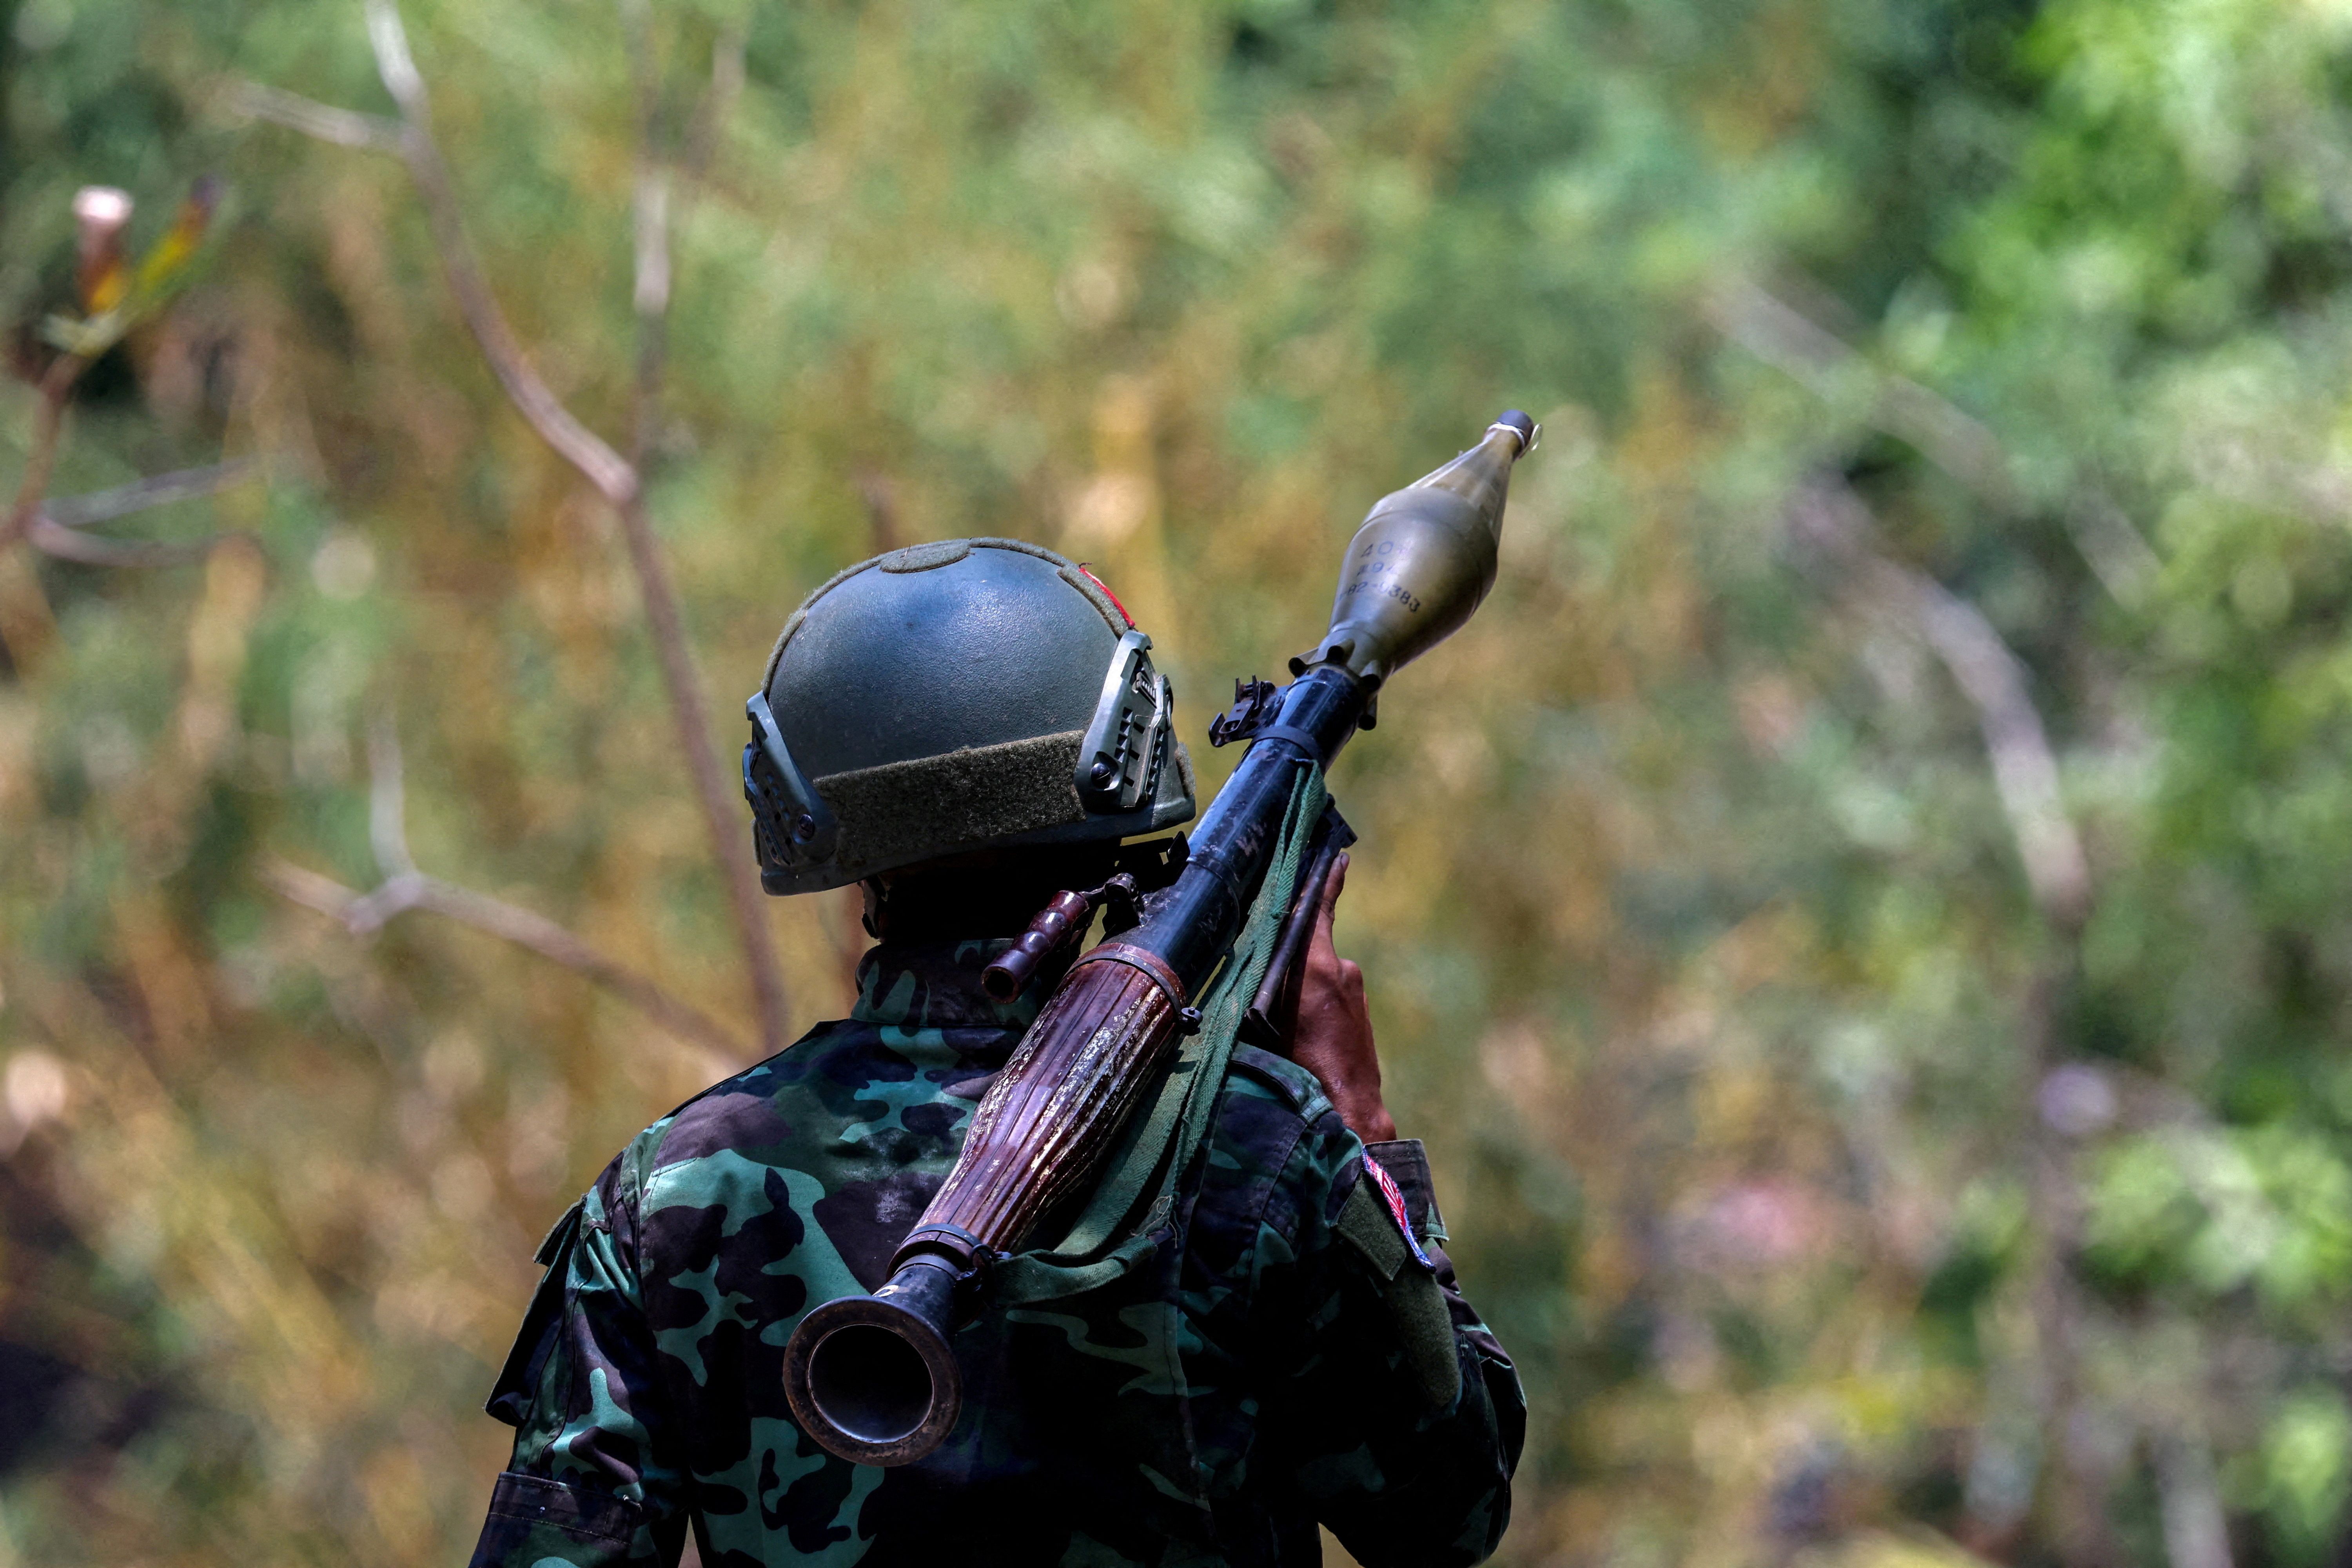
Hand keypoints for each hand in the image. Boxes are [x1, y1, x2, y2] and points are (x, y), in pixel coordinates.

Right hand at [1278, 853, 1397, 1143]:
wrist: (1347, 1113)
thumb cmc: (1297, 1070)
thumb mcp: (1261, 1024)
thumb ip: (1256, 990)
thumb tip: (1247, 972)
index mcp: (1315, 966)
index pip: (1317, 908)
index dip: (1325, 880)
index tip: (1336, 856)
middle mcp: (1341, 972)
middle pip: (1311, 948)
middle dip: (1292, 957)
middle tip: (1269, 984)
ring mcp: (1356, 993)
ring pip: (1322, 978)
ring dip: (1304, 991)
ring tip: (1284, 1027)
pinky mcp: (1363, 1015)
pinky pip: (1335, 1000)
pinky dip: (1318, 1009)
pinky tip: (1303, 1040)